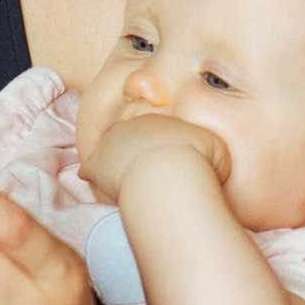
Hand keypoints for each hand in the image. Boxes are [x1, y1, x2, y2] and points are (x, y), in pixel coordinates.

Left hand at [83, 113, 230, 203]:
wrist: (169, 173)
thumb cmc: (196, 160)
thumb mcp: (214, 147)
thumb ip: (206, 147)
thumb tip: (208, 157)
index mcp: (157, 121)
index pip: (151, 129)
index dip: (155, 144)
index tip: (161, 159)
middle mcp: (131, 126)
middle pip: (127, 136)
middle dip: (132, 149)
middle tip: (141, 168)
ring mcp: (111, 143)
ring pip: (107, 149)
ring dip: (111, 161)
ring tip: (119, 177)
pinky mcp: (96, 163)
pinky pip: (89, 168)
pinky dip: (93, 176)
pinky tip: (95, 184)